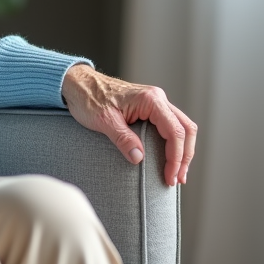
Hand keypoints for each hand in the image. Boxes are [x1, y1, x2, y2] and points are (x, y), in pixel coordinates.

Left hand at [61, 64, 197, 186]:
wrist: (78, 83)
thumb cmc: (88, 97)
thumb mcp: (104, 120)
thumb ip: (122, 138)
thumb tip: (139, 158)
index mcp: (150, 100)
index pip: (175, 131)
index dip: (175, 157)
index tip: (169, 176)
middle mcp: (157, 99)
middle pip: (185, 129)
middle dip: (184, 156)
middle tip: (177, 179)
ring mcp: (155, 103)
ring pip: (181, 127)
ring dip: (182, 151)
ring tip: (177, 173)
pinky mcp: (149, 108)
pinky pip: (170, 126)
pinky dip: (174, 143)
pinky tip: (169, 158)